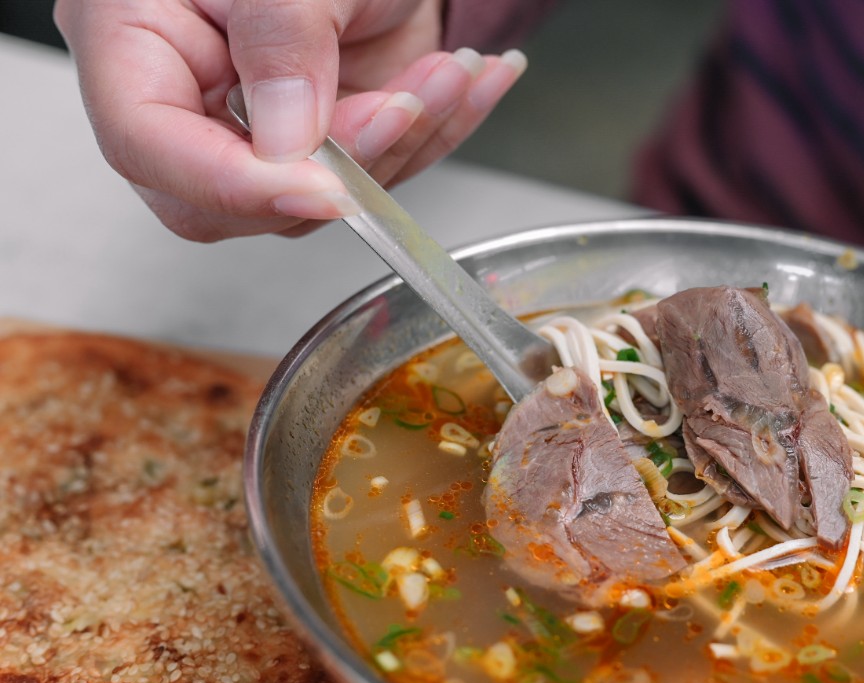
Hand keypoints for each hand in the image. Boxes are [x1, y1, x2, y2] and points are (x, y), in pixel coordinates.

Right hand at [54, 0, 526, 240]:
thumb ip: (282, 37)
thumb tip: (288, 145)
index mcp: (132, 37)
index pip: (148, 144)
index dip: (233, 184)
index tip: (321, 187)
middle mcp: (187, 96)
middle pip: (228, 198)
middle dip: (338, 168)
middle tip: (406, 104)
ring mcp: (255, 127)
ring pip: (315, 198)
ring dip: (403, 143)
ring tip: (452, 73)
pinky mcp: (320, 139)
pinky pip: (371, 173)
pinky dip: (430, 134)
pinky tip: (466, 86)